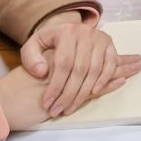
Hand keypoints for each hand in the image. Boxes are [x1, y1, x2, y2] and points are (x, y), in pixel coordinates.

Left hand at [20, 12, 140, 116]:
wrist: (66, 29)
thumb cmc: (49, 42)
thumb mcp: (32, 45)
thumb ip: (31, 58)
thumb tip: (42, 72)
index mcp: (66, 32)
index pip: (63, 63)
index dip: (56, 86)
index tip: (47, 103)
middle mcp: (86, 33)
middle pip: (80, 69)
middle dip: (68, 95)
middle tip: (57, 111)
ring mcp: (100, 38)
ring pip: (94, 70)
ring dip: (83, 93)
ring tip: (69, 108)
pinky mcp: (110, 45)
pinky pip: (110, 66)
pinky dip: (103, 81)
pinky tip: (92, 94)